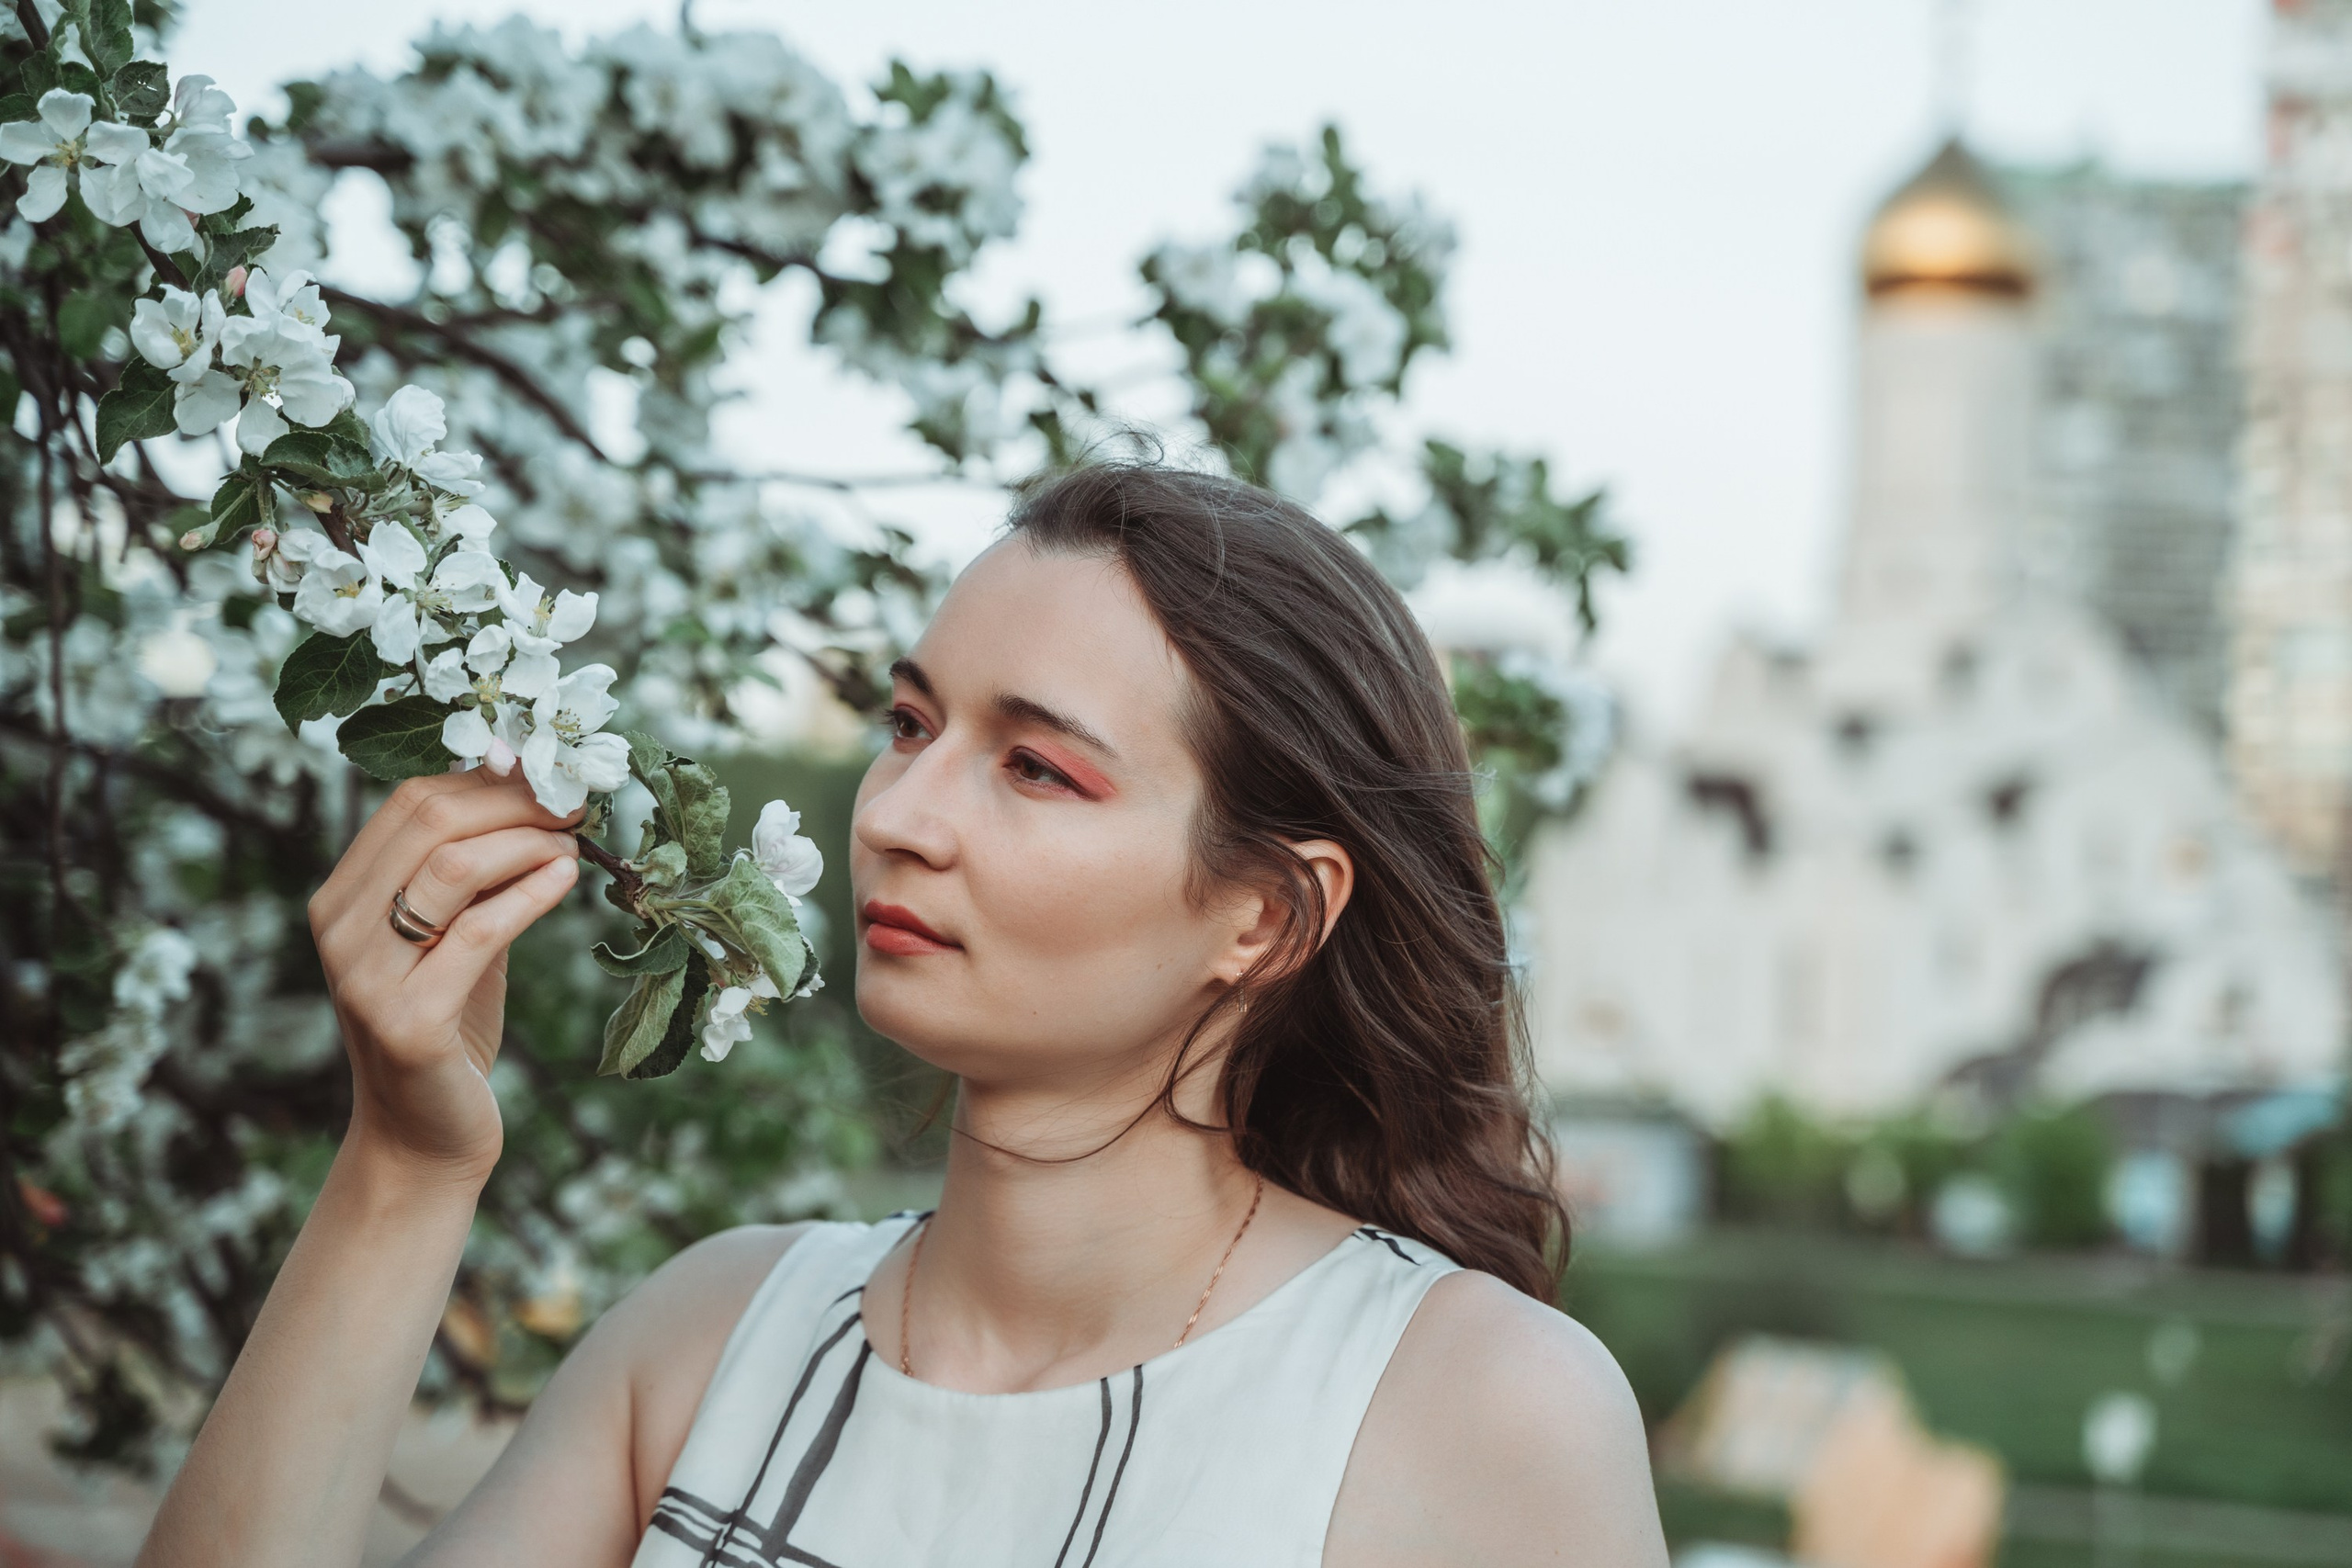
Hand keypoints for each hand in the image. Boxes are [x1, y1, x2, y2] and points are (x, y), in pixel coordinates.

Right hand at [307, 768, 582, 1183]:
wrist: (425, 1135)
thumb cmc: (451, 1025)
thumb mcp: (457, 935)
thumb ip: (477, 875)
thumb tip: (538, 798)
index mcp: (341, 898)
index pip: (410, 802)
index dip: (488, 779)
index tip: (551, 776)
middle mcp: (339, 929)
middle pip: (431, 821)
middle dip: (514, 801)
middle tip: (575, 802)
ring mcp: (366, 975)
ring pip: (451, 866)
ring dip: (528, 841)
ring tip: (577, 842)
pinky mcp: (408, 1020)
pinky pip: (477, 933)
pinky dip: (531, 894)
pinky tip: (567, 878)